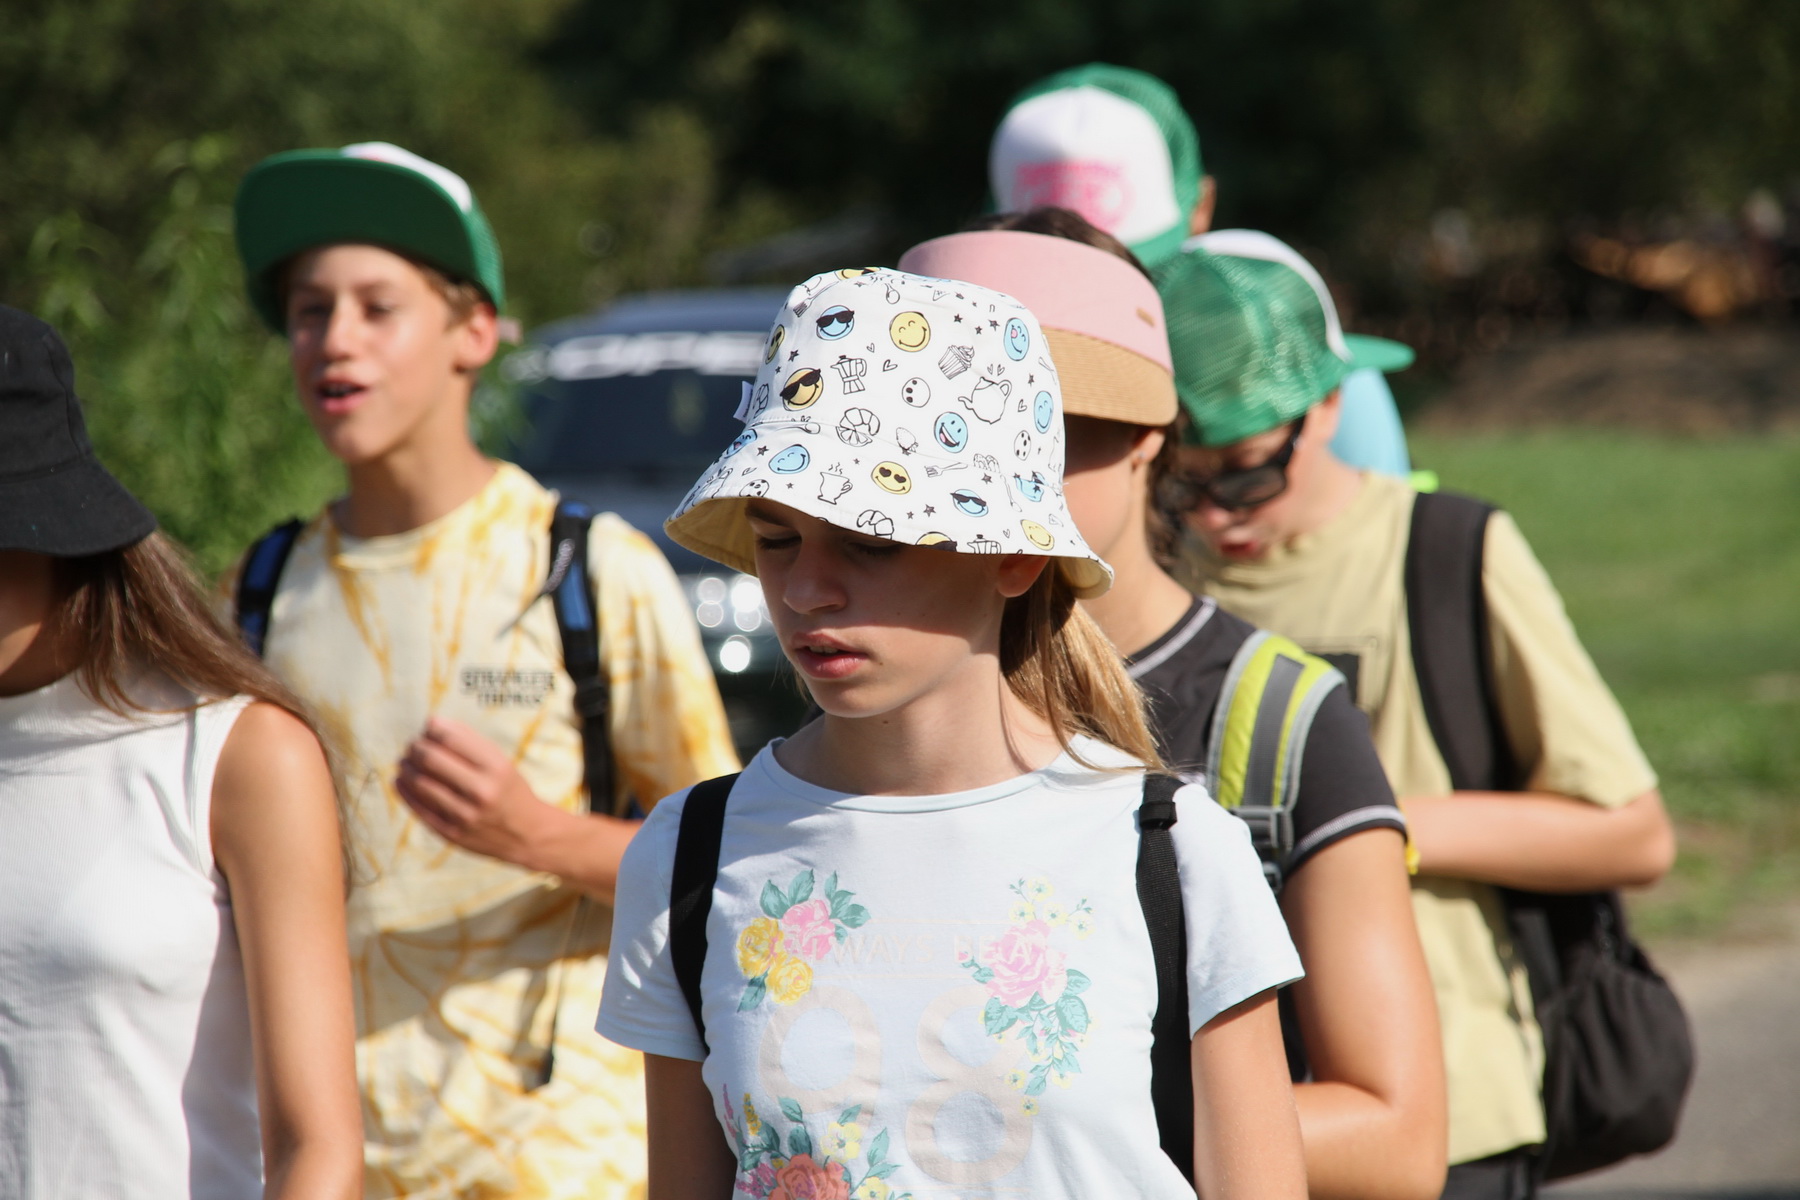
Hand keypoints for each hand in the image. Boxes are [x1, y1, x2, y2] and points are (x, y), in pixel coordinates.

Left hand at [395, 716, 570, 871]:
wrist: (527, 835)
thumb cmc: (509, 790)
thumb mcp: (500, 762)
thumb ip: (469, 742)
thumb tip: (431, 723)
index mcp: (496, 767)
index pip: (450, 738)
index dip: (432, 729)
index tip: (427, 727)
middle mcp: (481, 791)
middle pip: (431, 758)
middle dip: (415, 747)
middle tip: (412, 745)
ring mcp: (465, 814)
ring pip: (420, 782)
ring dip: (406, 767)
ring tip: (405, 762)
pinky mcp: (451, 833)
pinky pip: (418, 807)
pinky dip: (404, 790)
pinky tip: (401, 780)